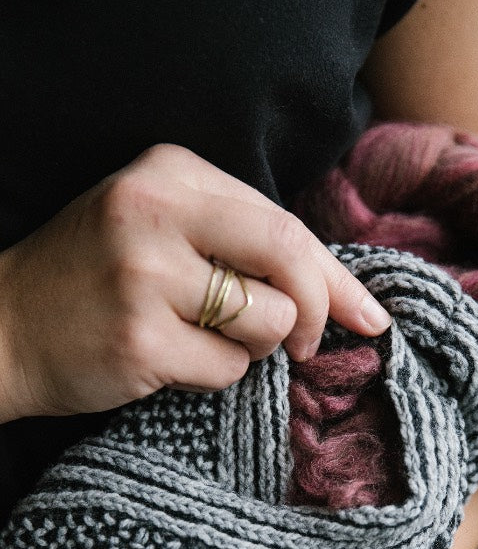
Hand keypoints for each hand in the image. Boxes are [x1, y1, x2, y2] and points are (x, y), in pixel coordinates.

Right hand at [0, 144, 390, 421]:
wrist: (5, 327)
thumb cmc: (100, 281)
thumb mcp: (165, 231)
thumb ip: (245, 243)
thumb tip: (349, 297)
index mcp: (171, 172)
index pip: (286, 223)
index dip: (336, 277)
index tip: (370, 316)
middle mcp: (157, 210)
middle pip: (289, 256)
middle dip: (316, 311)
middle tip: (305, 346)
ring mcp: (144, 274)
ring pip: (267, 320)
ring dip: (252, 347)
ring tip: (197, 338)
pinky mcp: (139, 337)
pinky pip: (229, 369)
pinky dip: (214, 376)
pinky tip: (168, 360)